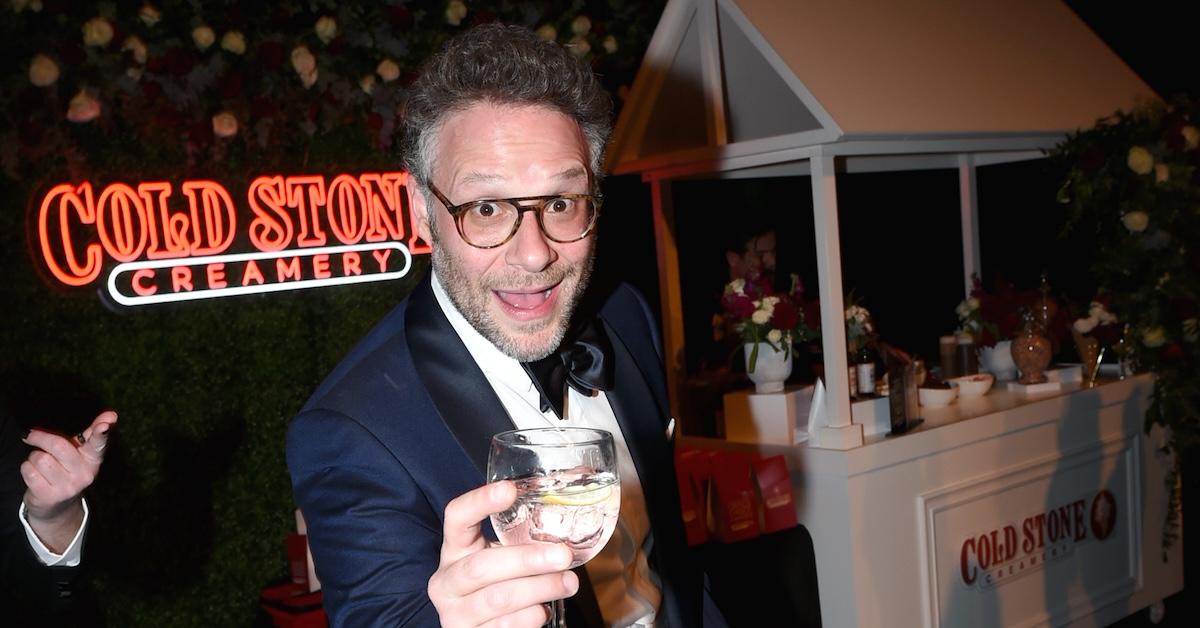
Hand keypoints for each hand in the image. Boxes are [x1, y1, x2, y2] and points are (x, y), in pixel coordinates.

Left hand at [21, 410, 117, 551]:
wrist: (57, 505)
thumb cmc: (68, 469)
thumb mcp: (82, 453)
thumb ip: (92, 433)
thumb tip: (112, 414)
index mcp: (93, 459)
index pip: (98, 444)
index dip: (101, 432)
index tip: (106, 424)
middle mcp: (84, 474)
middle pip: (58, 445)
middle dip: (40, 437)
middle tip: (31, 435)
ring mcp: (68, 487)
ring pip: (40, 458)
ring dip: (33, 457)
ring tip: (40, 463)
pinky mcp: (49, 496)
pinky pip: (29, 471)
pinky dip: (27, 468)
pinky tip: (34, 474)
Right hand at [427, 481, 579, 626]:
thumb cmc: (497, 584)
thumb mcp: (500, 557)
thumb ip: (520, 541)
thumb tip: (568, 523)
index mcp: (454, 549)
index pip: (456, 517)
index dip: (479, 501)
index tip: (510, 489)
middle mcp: (446, 581)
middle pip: (481, 566)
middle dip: (528, 560)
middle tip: (563, 555)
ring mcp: (454, 613)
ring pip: (498, 599)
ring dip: (541, 589)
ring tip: (568, 582)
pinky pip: (505, 627)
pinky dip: (531, 616)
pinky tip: (543, 609)